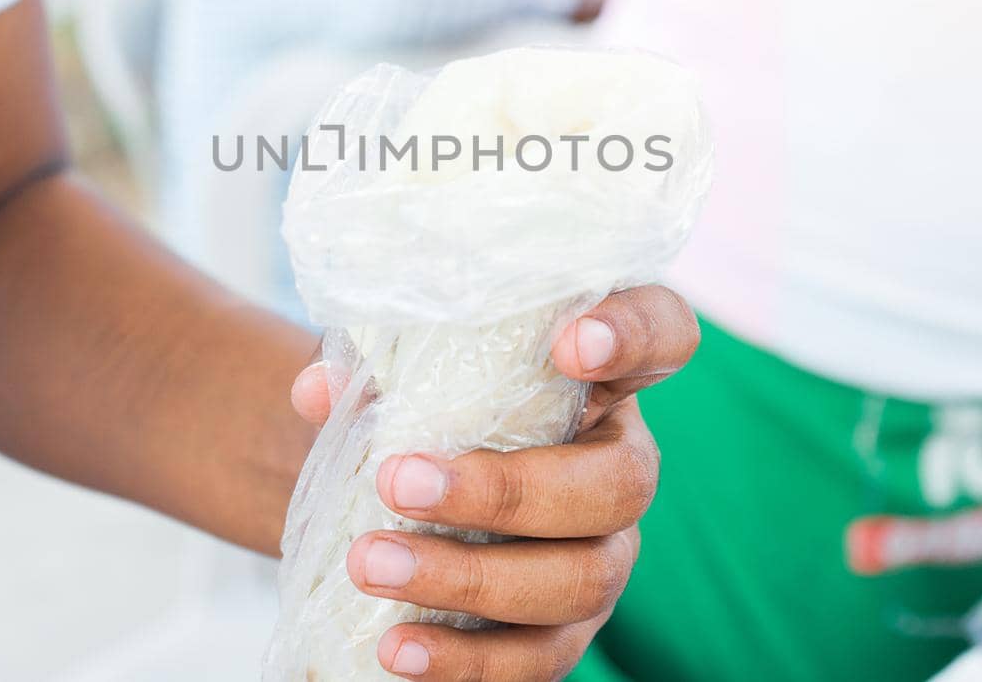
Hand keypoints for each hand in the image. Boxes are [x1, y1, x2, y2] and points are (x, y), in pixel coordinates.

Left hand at [290, 285, 698, 680]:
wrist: (403, 492)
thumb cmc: (423, 409)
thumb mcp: (401, 371)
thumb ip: (371, 367)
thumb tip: (320, 390)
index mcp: (602, 376)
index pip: (661, 332)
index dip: (632, 334)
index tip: (569, 343)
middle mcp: (621, 465)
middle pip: (618, 486)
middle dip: (505, 490)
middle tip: (398, 482)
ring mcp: (604, 555)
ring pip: (580, 581)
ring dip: (469, 578)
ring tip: (372, 564)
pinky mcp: (567, 630)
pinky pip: (540, 659)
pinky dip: (467, 661)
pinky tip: (397, 648)